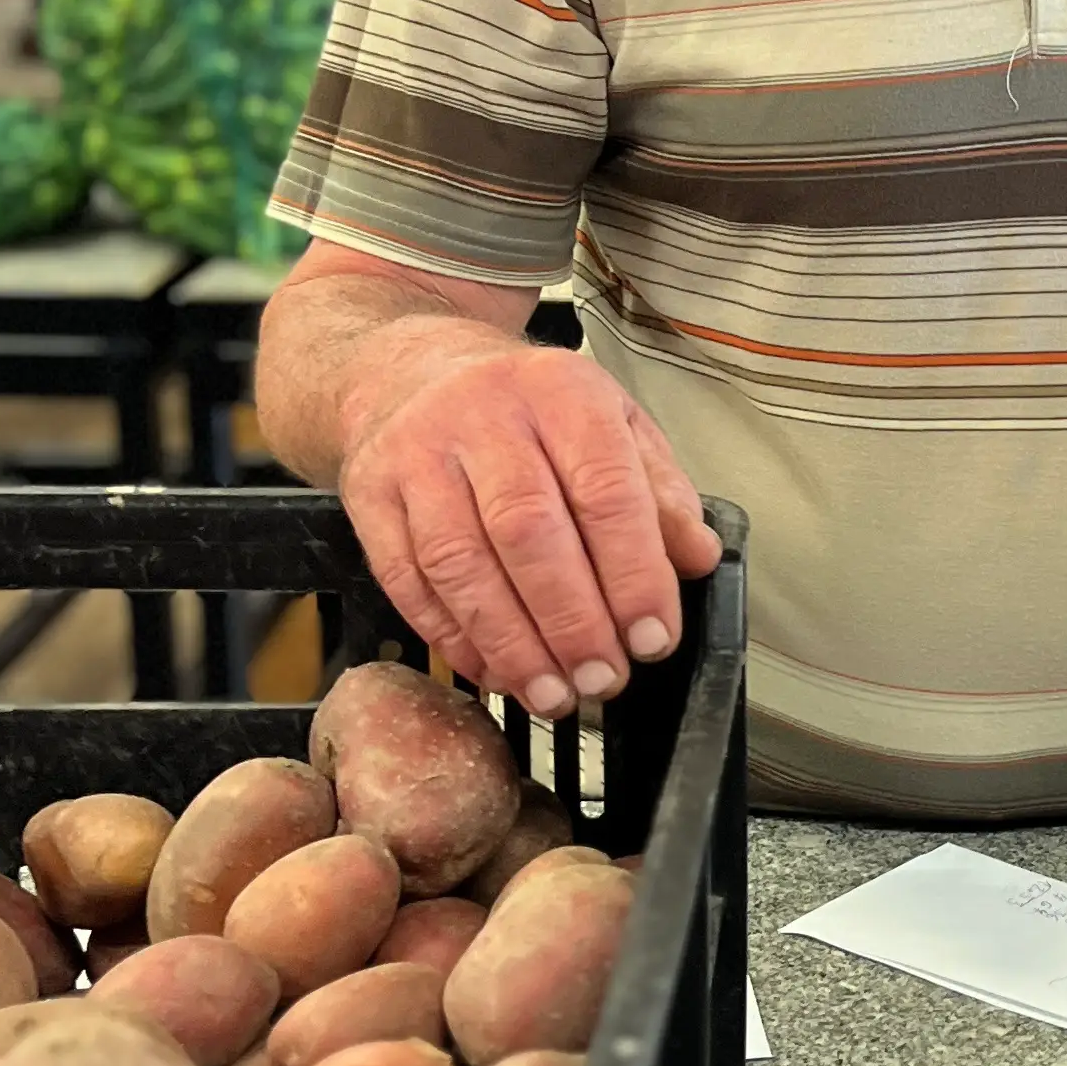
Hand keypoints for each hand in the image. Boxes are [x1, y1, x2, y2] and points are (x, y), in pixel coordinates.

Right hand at [336, 330, 720, 714]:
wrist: (408, 370)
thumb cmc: (526, 410)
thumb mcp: (611, 422)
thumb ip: (659, 490)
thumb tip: (698, 559)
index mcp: (561, 393)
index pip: (606, 490)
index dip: (634, 575)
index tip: (653, 638)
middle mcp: (484, 416)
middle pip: (528, 531)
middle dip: (571, 621)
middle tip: (602, 679)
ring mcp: (417, 454)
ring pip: (461, 563)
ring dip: (511, 644)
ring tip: (552, 695)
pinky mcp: (368, 495)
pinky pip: (408, 579)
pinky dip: (452, 638)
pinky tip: (493, 671)